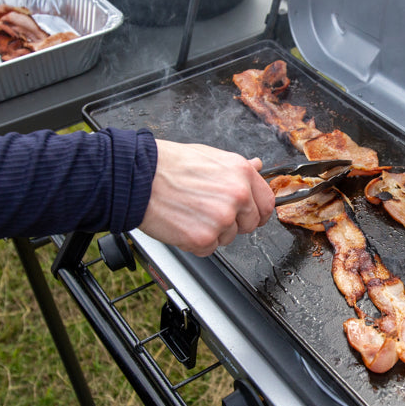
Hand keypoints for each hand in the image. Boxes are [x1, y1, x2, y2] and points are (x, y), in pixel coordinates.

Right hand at [139, 140, 276, 256]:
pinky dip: (195, 242)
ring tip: (190, 213)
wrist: (138, 176)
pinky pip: (208, 249)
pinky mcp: (204, 238)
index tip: (248, 215)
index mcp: (241, 173)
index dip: (256, 212)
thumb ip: (237, 168)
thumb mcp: (209, 156)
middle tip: (209, 212)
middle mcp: (237, 195)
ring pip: (228, 238)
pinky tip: (182, 223)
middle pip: (250, 225)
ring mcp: (222, 218)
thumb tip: (257, 167)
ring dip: (212, 232)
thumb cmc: (167, 164)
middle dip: (233, 223)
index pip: (266, 203)